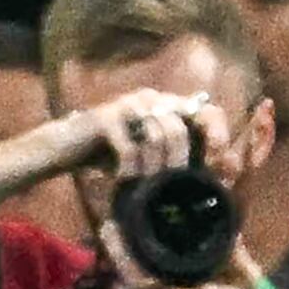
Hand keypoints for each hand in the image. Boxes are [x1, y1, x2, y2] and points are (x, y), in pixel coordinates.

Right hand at [79, 87, 227, 180]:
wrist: (64, 148)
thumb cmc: (112, 158)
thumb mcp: (152, 160)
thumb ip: (182, 163)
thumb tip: (224, 179)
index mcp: (170, 107)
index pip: (210, 111)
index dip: (218, 138)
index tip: (217, 168)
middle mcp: (154, 99)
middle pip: (184, 127)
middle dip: (182, 162)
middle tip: (176, 188)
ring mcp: (130, 104)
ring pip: (161, 136)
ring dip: (156, 169)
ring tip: (147, 189)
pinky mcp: (106, 117)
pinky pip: (131, 147)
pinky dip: (132, 170)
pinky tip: (125, 182)